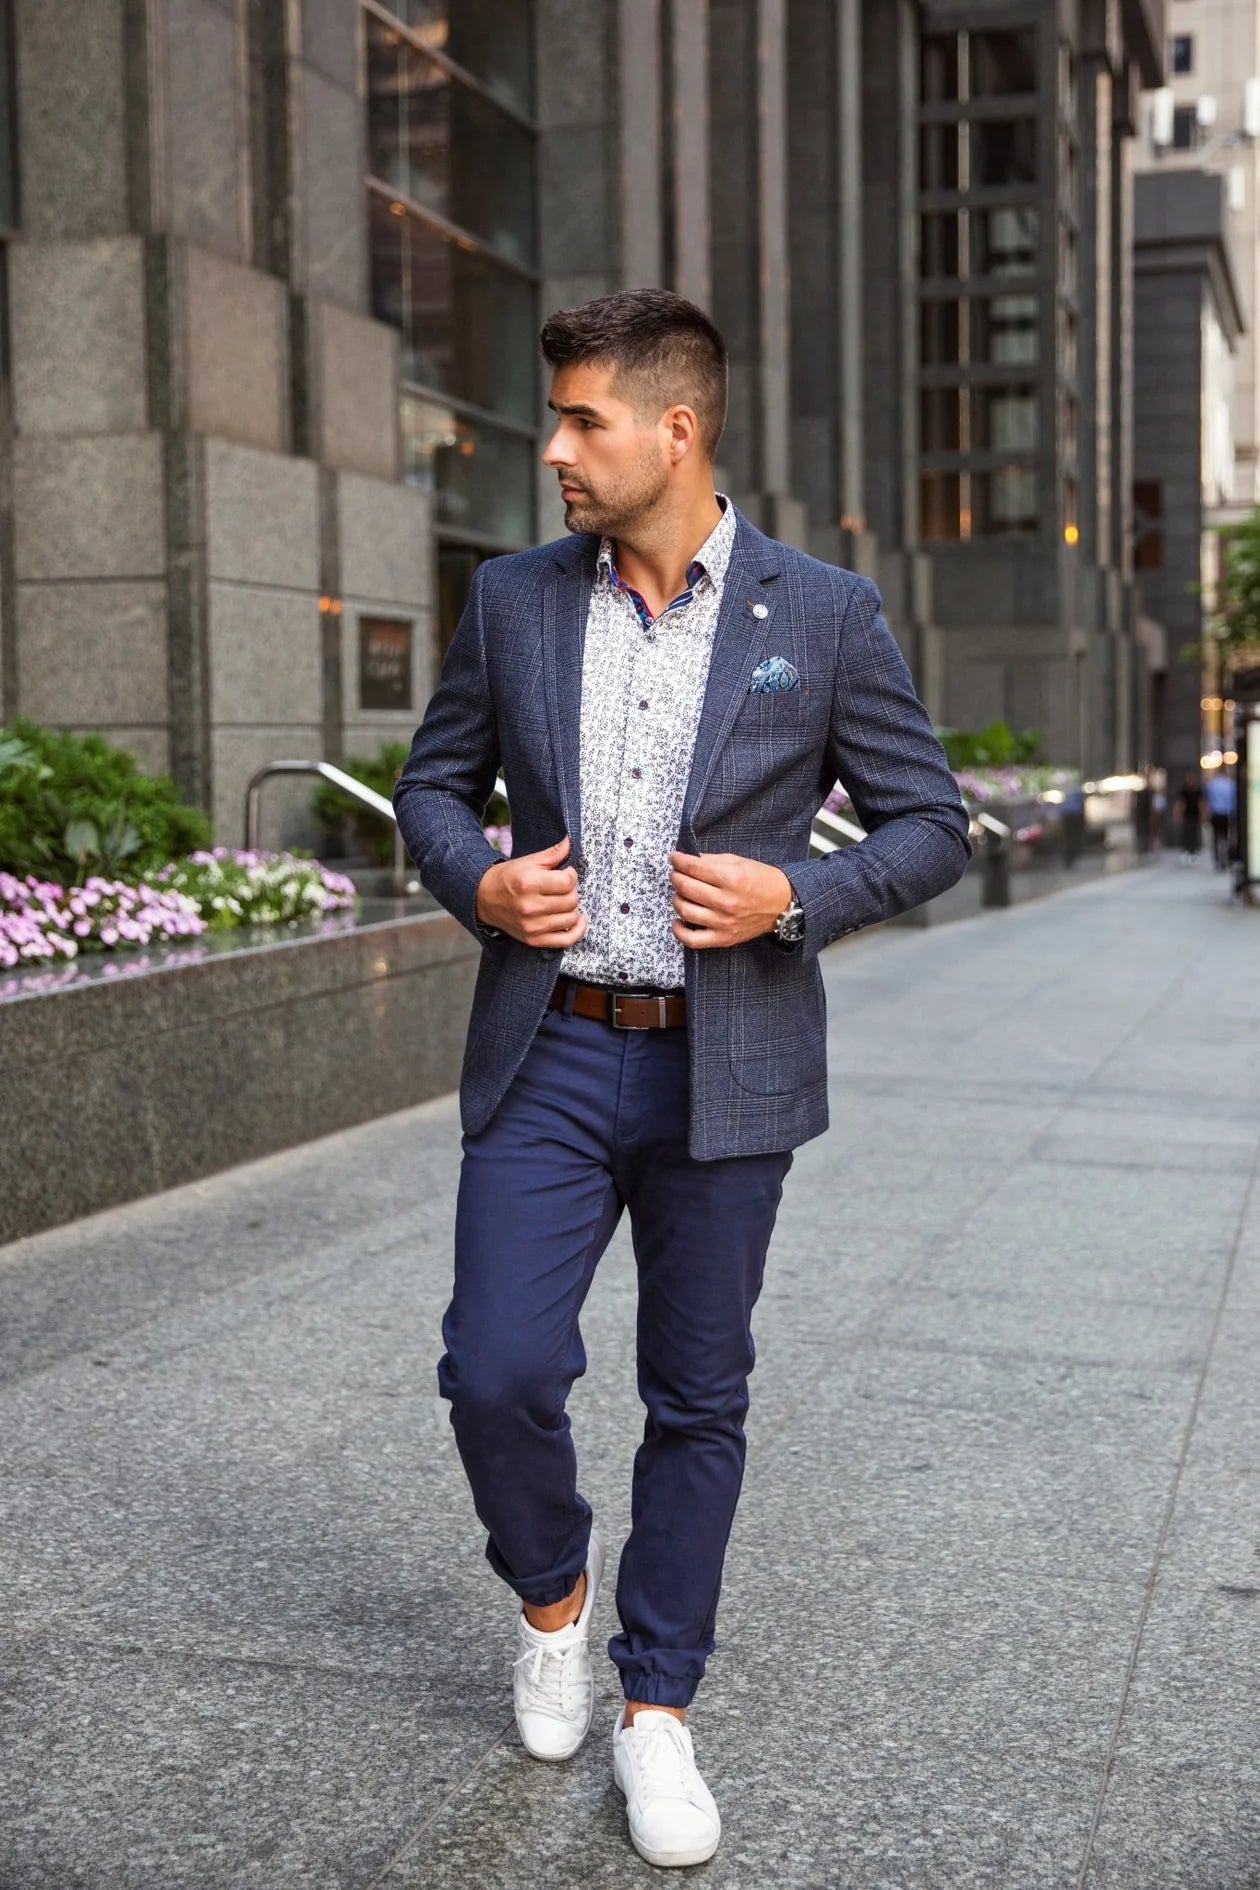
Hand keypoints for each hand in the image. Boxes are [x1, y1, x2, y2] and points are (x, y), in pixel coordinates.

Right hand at [476, 833, 589, 948]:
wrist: (484, 898)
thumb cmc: (508, 877)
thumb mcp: (528, 861)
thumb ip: (552, 853)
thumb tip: (570, 842)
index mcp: (529, 884)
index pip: (567, 882)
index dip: (571, 875)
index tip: (565, 873)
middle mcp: (530, 907)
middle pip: (571, 900)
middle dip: (572, 891)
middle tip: (562, 887)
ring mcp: (532, 926)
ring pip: (571, 918)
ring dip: (573, 908)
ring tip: (564, 901)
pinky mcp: (534, 940)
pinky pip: (566, 940)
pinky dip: (578, 930)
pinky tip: (579, 919)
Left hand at [668, 852, 793, 948]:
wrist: (783, 904)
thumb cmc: (762, 881)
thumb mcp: (739, 862)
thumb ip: (712, 860)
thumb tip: (689, 860)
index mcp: (731, 878)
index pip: (693, 867)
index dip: (678, 861)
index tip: (674, 858)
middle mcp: (726, 901)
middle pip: (685, 887)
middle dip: (676, 877)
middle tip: (677, 873)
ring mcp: (723, 922)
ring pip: (685, 910)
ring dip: (676, 898)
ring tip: (681, 893)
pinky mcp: (723, 938)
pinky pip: (692, 939)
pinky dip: (679, 931)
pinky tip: (678, 920)